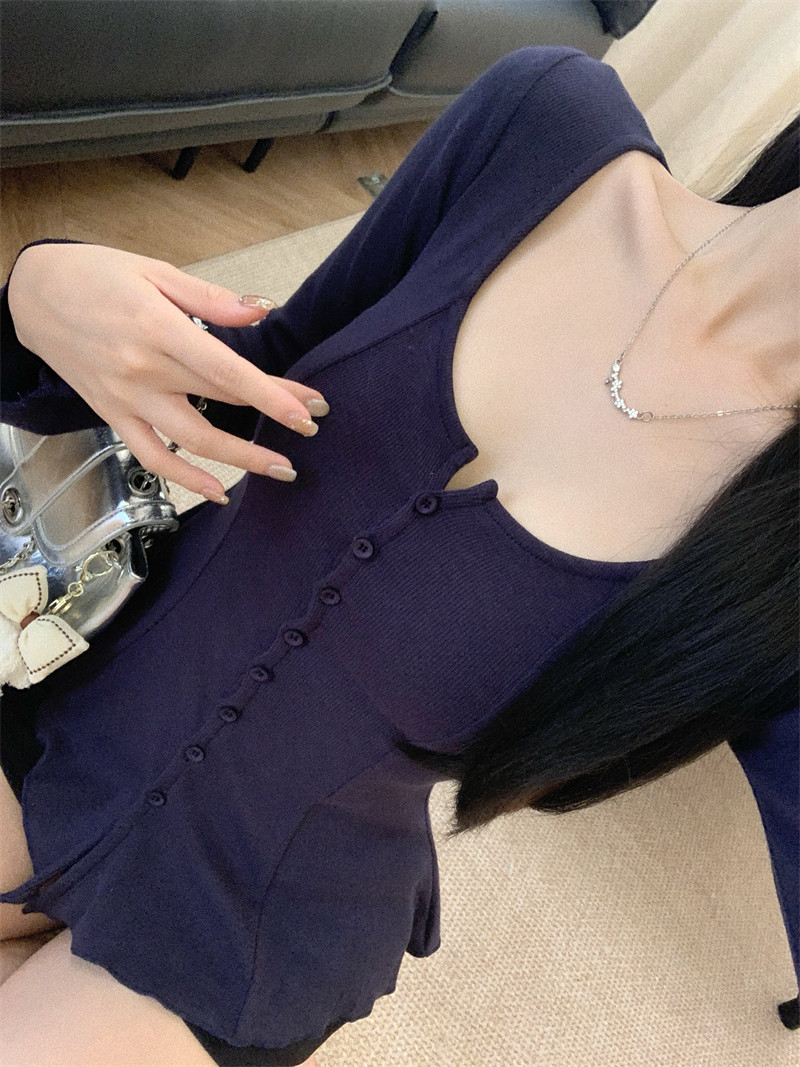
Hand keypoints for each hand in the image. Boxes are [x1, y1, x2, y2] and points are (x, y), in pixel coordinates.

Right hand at [7, 243, 328, 500]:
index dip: (272, 395)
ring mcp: (128, 399)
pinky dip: (185, 480)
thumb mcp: (154, 272)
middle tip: (314, 422)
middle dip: (274, 415)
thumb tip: (260, 312)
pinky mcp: (114, 416)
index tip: (309, 410)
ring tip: (282, 468)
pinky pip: (151, 458)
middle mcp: (144, 371)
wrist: (31, 296)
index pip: (227, 372)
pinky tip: (218, 491)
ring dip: (241, 460)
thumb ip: (210, 299)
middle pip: (222, 403)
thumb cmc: (94, 276)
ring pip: (192, 442)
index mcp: (158, 329)